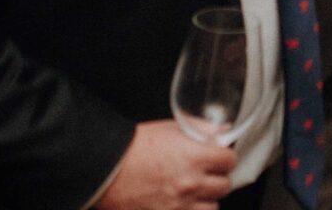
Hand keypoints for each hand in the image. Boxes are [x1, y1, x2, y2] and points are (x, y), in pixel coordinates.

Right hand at [94, 119, 236, 208]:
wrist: (102, 170)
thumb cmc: (133, 148)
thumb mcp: (170, 129)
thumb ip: (201, 130)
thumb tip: (224, 131)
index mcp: (195, 157)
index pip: (230, 160)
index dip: (224, 158)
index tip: (219, 158)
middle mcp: (190, 184)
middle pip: (224, 186)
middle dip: (217, 179)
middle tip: (206, 176)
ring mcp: (178, 206)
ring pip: (211, 208)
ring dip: (205, 200)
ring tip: (193, 194)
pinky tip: (181, 204)